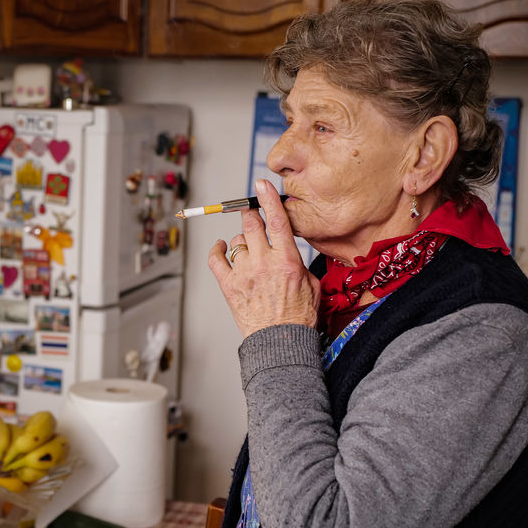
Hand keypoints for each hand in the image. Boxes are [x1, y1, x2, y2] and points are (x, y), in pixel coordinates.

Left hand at [207, 180, 319, 338]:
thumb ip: (299, 265)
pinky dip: (216, 250)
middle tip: (252, 211)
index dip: (268, 198)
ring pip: (236, 241)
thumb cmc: (298, 318)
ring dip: (242, 240)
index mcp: (286, 260)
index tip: (261, 184)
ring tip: (248, 250)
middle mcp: (263, 262)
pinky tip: (221, 248)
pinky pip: (215, 259)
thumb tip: (291, 256)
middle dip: (251, 214)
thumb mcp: (312, 286)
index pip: (277, 220)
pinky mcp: (229, 285)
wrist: (280, 342)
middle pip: (251, 224)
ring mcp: (243, 273)